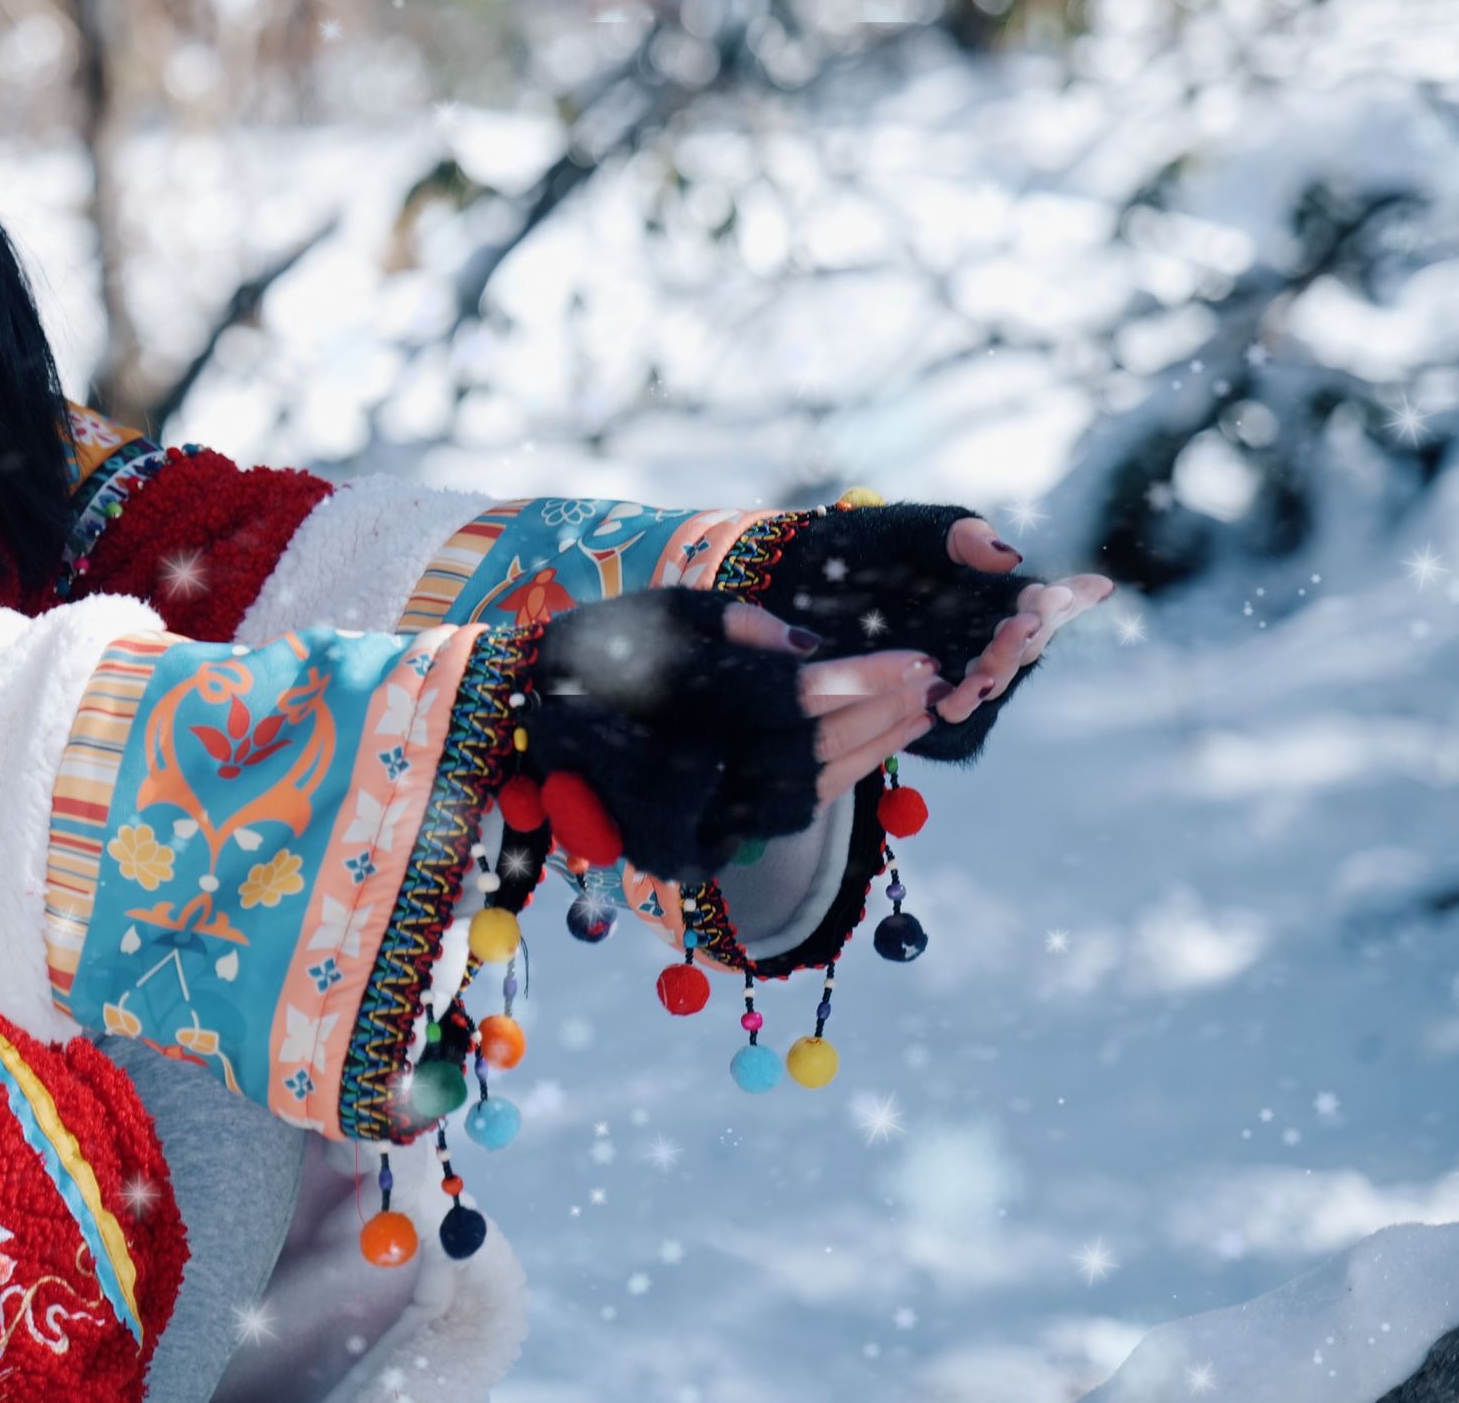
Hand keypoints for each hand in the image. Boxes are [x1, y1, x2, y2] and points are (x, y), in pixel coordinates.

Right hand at [519, 589, 947, 887]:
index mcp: (666, 702)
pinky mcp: (689, 849)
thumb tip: (810, 650)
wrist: (523, 722)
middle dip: (880, 718)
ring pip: (802, 798)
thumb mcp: (655, 609)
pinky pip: (779, 822)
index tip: (918, 660)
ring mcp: (680, 821)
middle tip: (935, 684)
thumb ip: (736, 623)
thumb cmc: (592, 648)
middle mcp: (673, 772)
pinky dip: (830, 786)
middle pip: (806, 755)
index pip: (785, 700)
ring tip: (919, 714)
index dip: (860, 683)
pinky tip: (868, 749)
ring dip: (870, 755)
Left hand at [762, 504, 1114, 761]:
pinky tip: (949, 703)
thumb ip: (961, 534)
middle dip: (1022, 642)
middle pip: (1021, 651)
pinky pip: (949, 721)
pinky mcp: (917, 702)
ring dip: (991, 680)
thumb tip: (1010, 556)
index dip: (1063, 602)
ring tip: (982, 672)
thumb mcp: (912, 529)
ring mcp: (950, 671)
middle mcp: (978, 636)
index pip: (1042, 604)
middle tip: (1020, 625)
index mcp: (990, 594)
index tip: (1067, 594)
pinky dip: (953, 713)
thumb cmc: (858, 544)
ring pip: (988, 688)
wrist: (791, 578)